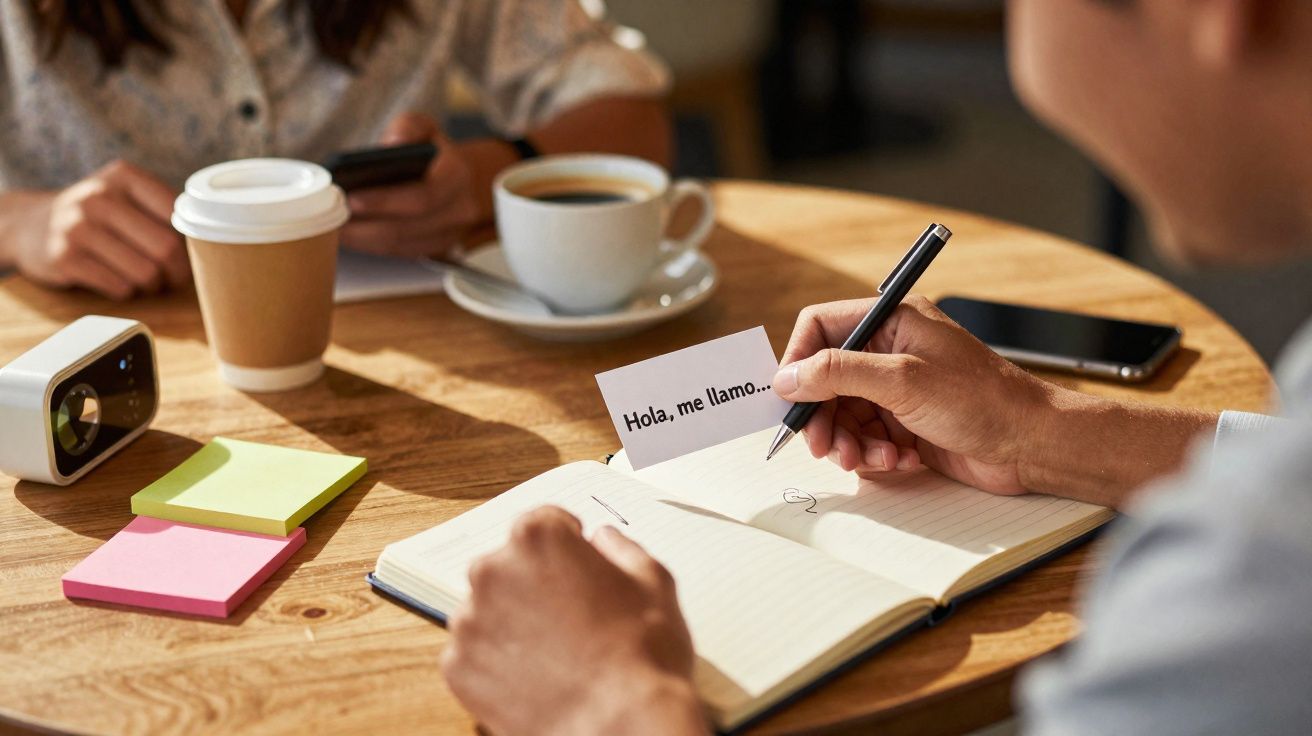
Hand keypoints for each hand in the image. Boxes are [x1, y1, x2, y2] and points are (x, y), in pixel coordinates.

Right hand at [9, 161, 187, 299]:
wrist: (32, 223)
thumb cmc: (99, 215)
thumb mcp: (126, 194)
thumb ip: (164, 207)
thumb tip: (212, 241)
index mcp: (125, 176)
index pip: (180, 214)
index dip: (192, 241)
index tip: (190, 252)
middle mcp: (99, 197)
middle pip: (167, 248)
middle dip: (178, 272)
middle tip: (174, 277)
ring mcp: (78, 227)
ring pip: (146, 273)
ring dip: (154, 286)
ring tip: (148, 281)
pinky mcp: (64, 258)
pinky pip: (120, 288)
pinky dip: (128, 292)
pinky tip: (119, 282)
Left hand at [342, 112, 491, 258]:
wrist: (466, 181)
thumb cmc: (437, 154)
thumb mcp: (424, 127)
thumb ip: (408, 128)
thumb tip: (393, 144)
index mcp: (457, 175)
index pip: (422, 196)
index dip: (384, 202)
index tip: (350, 198)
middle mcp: (460, 209)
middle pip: (407, 228)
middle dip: (366, 227)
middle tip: (332, 219)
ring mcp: (450, 233)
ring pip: (401, 245)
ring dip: (364, 240)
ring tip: (333, 228)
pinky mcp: (436, 248)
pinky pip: (401, 252)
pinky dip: (373, 246)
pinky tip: (350, 236)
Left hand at [443, 507, 706, 735]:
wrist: (619, 726)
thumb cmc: (642, 655)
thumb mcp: (653, 582)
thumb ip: (621, 548)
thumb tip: (601, 539)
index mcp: (538, 537)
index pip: (542, 523)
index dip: (566, 544)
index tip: (577, 566)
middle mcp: (493, 570)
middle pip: (509, 565)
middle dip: (535, 583)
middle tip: (571, 617)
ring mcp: (469, 620)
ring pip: (488, 610)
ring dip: (513, 623)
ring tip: (556, 654)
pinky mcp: (457, 666)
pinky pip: (474, 654)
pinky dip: (497, 663)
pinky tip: (536, 678)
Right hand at [772, 295, 1056, 493]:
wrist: (1032, 445)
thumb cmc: (983, 401)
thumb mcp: (903, 380)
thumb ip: (839, 373)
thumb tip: (787, 377)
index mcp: (892, 320)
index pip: (821, 327)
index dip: (799, 361)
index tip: (790, 397)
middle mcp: (891, 350)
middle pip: (826, 378)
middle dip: (823, 415)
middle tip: (823, 446)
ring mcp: (898, 388)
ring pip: (843, 413)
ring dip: (849, 441)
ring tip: (870, 459)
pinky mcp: (906, 422)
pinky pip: (866, 436)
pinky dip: (874, 453)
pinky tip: (899, 461)